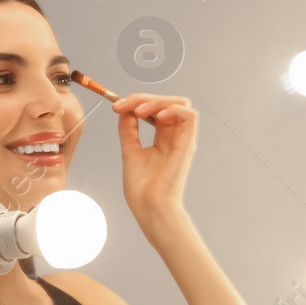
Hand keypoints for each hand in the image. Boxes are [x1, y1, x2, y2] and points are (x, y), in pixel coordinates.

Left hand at [110, 93, 197, 222]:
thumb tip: (124, 109)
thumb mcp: (130, 150)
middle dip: (143, 98)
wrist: (149, 206)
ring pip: (180, 103)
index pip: (155, 109)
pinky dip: (172, 109)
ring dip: (157, 101)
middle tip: (123, 105)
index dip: (137, 102)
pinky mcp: (188, 144)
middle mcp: (175, 137)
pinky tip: (155, 117)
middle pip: (167, 102)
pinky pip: (190, 115)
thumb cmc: (142, 189)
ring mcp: (182, 139)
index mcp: (163, 139)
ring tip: (138, 111)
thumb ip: (128, 129)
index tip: (116, 106)